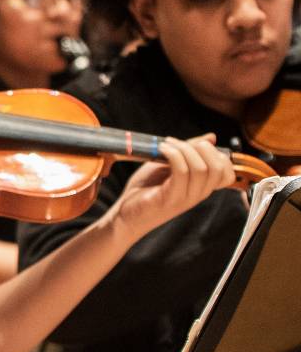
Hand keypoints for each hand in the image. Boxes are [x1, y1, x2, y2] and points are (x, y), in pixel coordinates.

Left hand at [107, 135, 237, 242]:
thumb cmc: (145, 189)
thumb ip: (190, 152)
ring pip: (201, 169)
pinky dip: (173, 156)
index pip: (227, 172)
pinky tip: (161, 150)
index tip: (195, 143)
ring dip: (183, 149)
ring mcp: (185, 198)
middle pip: (217, 168)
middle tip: (179, 142)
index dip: (216, 153)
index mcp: (201, 187)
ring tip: (165, 145)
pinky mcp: (170, 198)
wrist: (124, 214)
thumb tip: (211, 137)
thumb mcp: (169, 165)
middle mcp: (198, 194)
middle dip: (201, 148)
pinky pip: (181, 173)